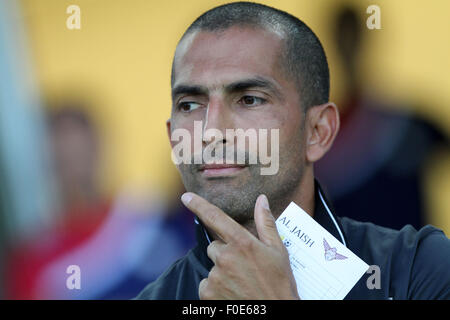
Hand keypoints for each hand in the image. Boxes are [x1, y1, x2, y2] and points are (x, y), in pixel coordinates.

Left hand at [181, 192, 298, 299]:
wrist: (275, 313)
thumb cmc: (279, 284)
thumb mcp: (278, 251)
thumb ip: (266, 223)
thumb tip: (262, 200)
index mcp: (242, 243)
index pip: (215, 218)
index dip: (198, 205)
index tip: (186, 197)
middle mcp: (225, 257)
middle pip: (214, 247)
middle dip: (225, 253)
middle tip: (244, 267)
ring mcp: (215, 276)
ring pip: (212, 267)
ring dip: (222, 272)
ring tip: (241, 283)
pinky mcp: (208, 293)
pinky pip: (206, 284)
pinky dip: (216, 288)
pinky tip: (233, 293)